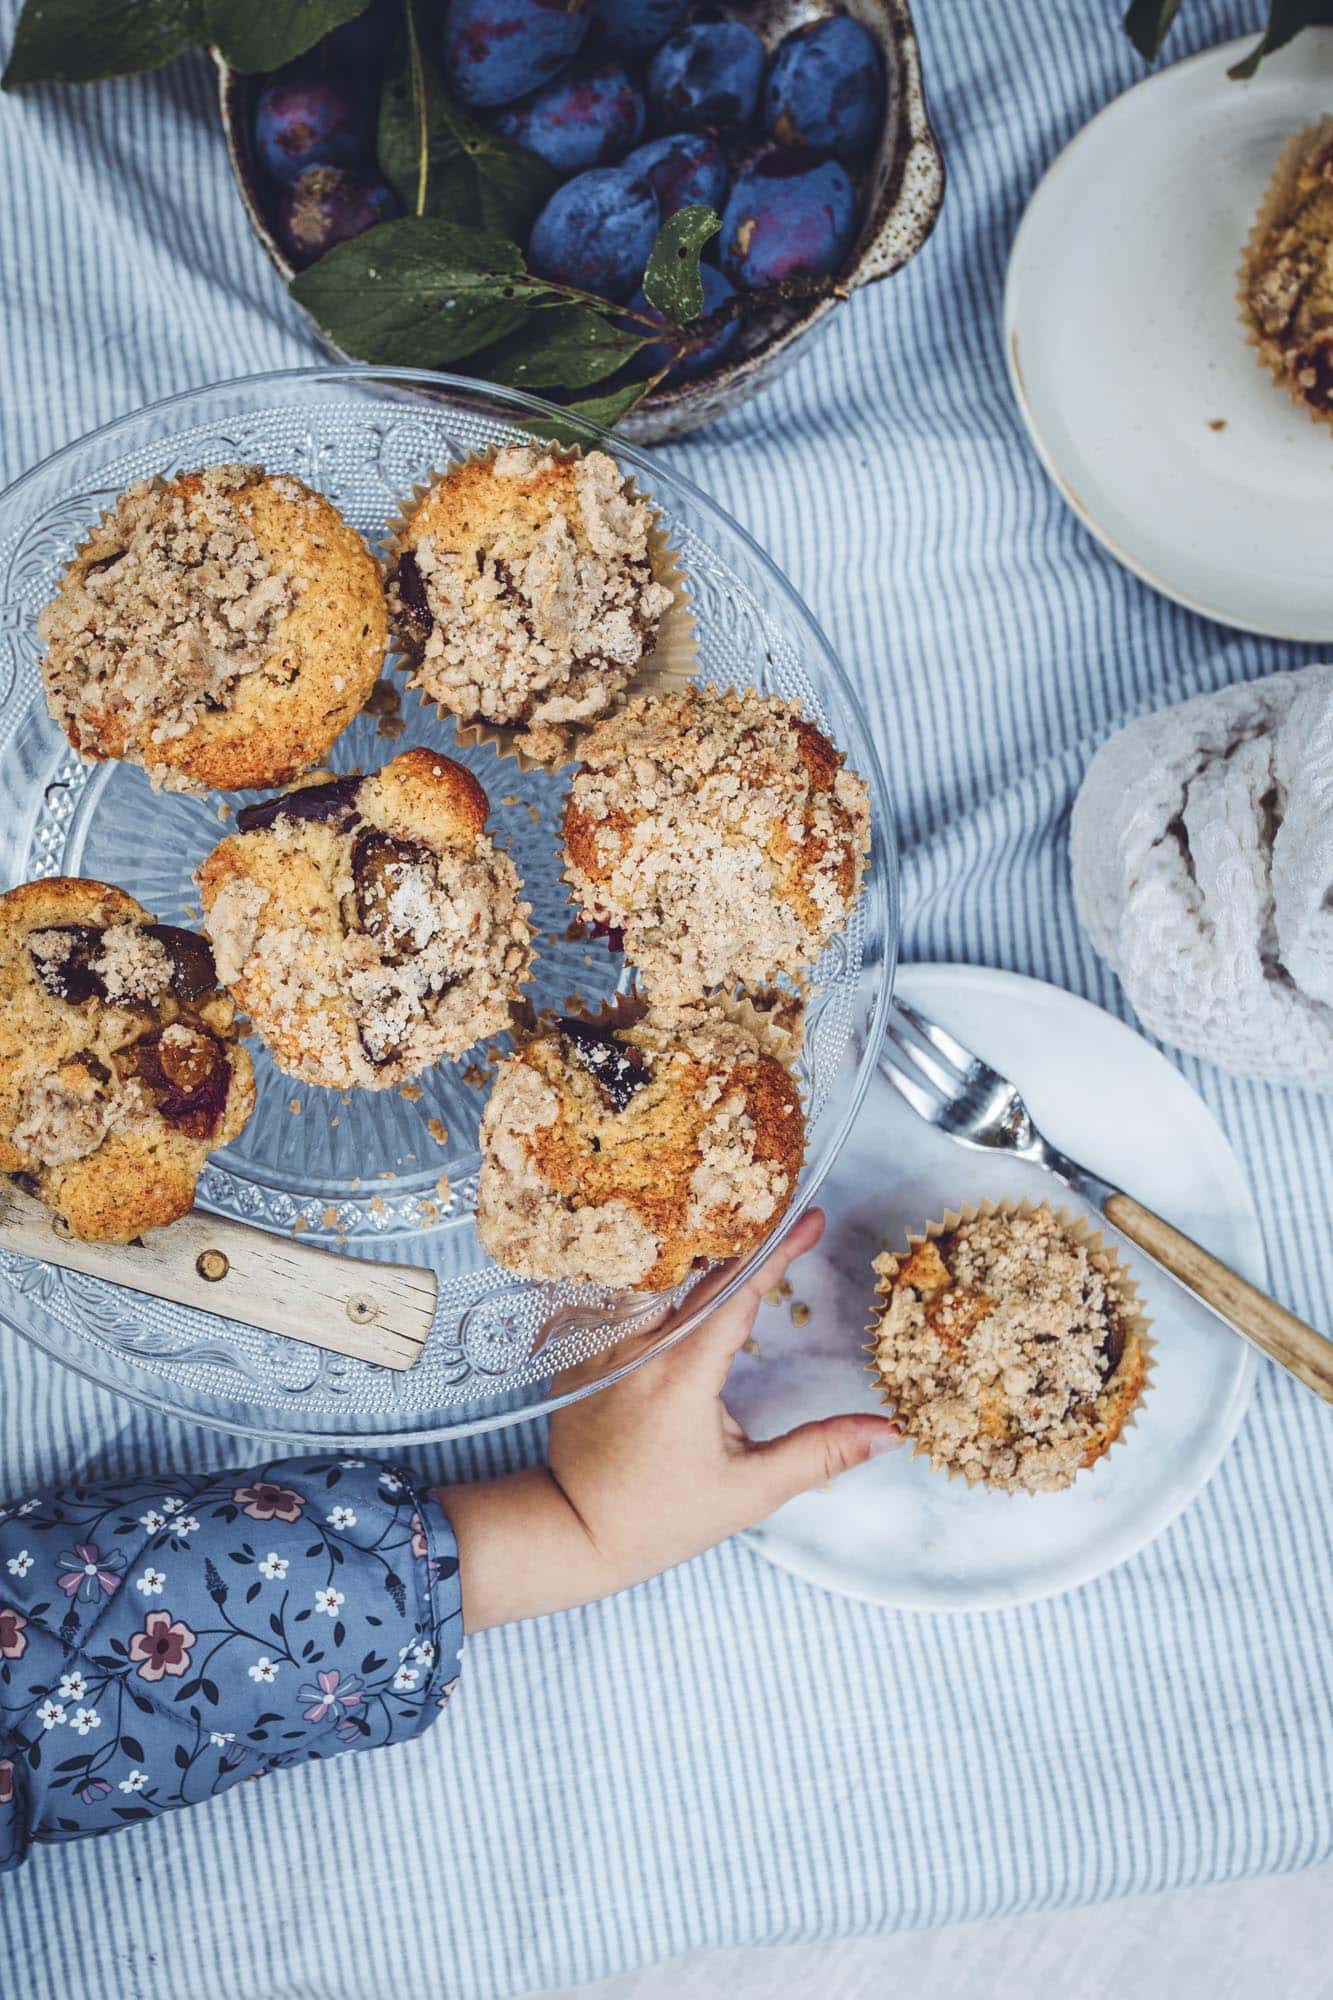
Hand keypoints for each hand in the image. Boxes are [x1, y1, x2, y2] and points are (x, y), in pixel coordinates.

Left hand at [439, 1209, 902, 1631]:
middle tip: (786, 1208)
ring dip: (696, 1247)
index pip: (738, 1290)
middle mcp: (639, 1343)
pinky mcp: (579, 1347)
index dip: (779, 1250)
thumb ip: (820, 1453)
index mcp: (683, 1371)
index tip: (813, 1218)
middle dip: (749, 1239)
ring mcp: (602, 1341)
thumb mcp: (749, 1490)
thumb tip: (888, 1431)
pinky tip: (675, 1256)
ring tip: (732, 1216)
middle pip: (700, 1271)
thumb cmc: (662, 1517)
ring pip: (655, 1272)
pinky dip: (652, 1270)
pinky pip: (619, 1292)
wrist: (570, 1530)